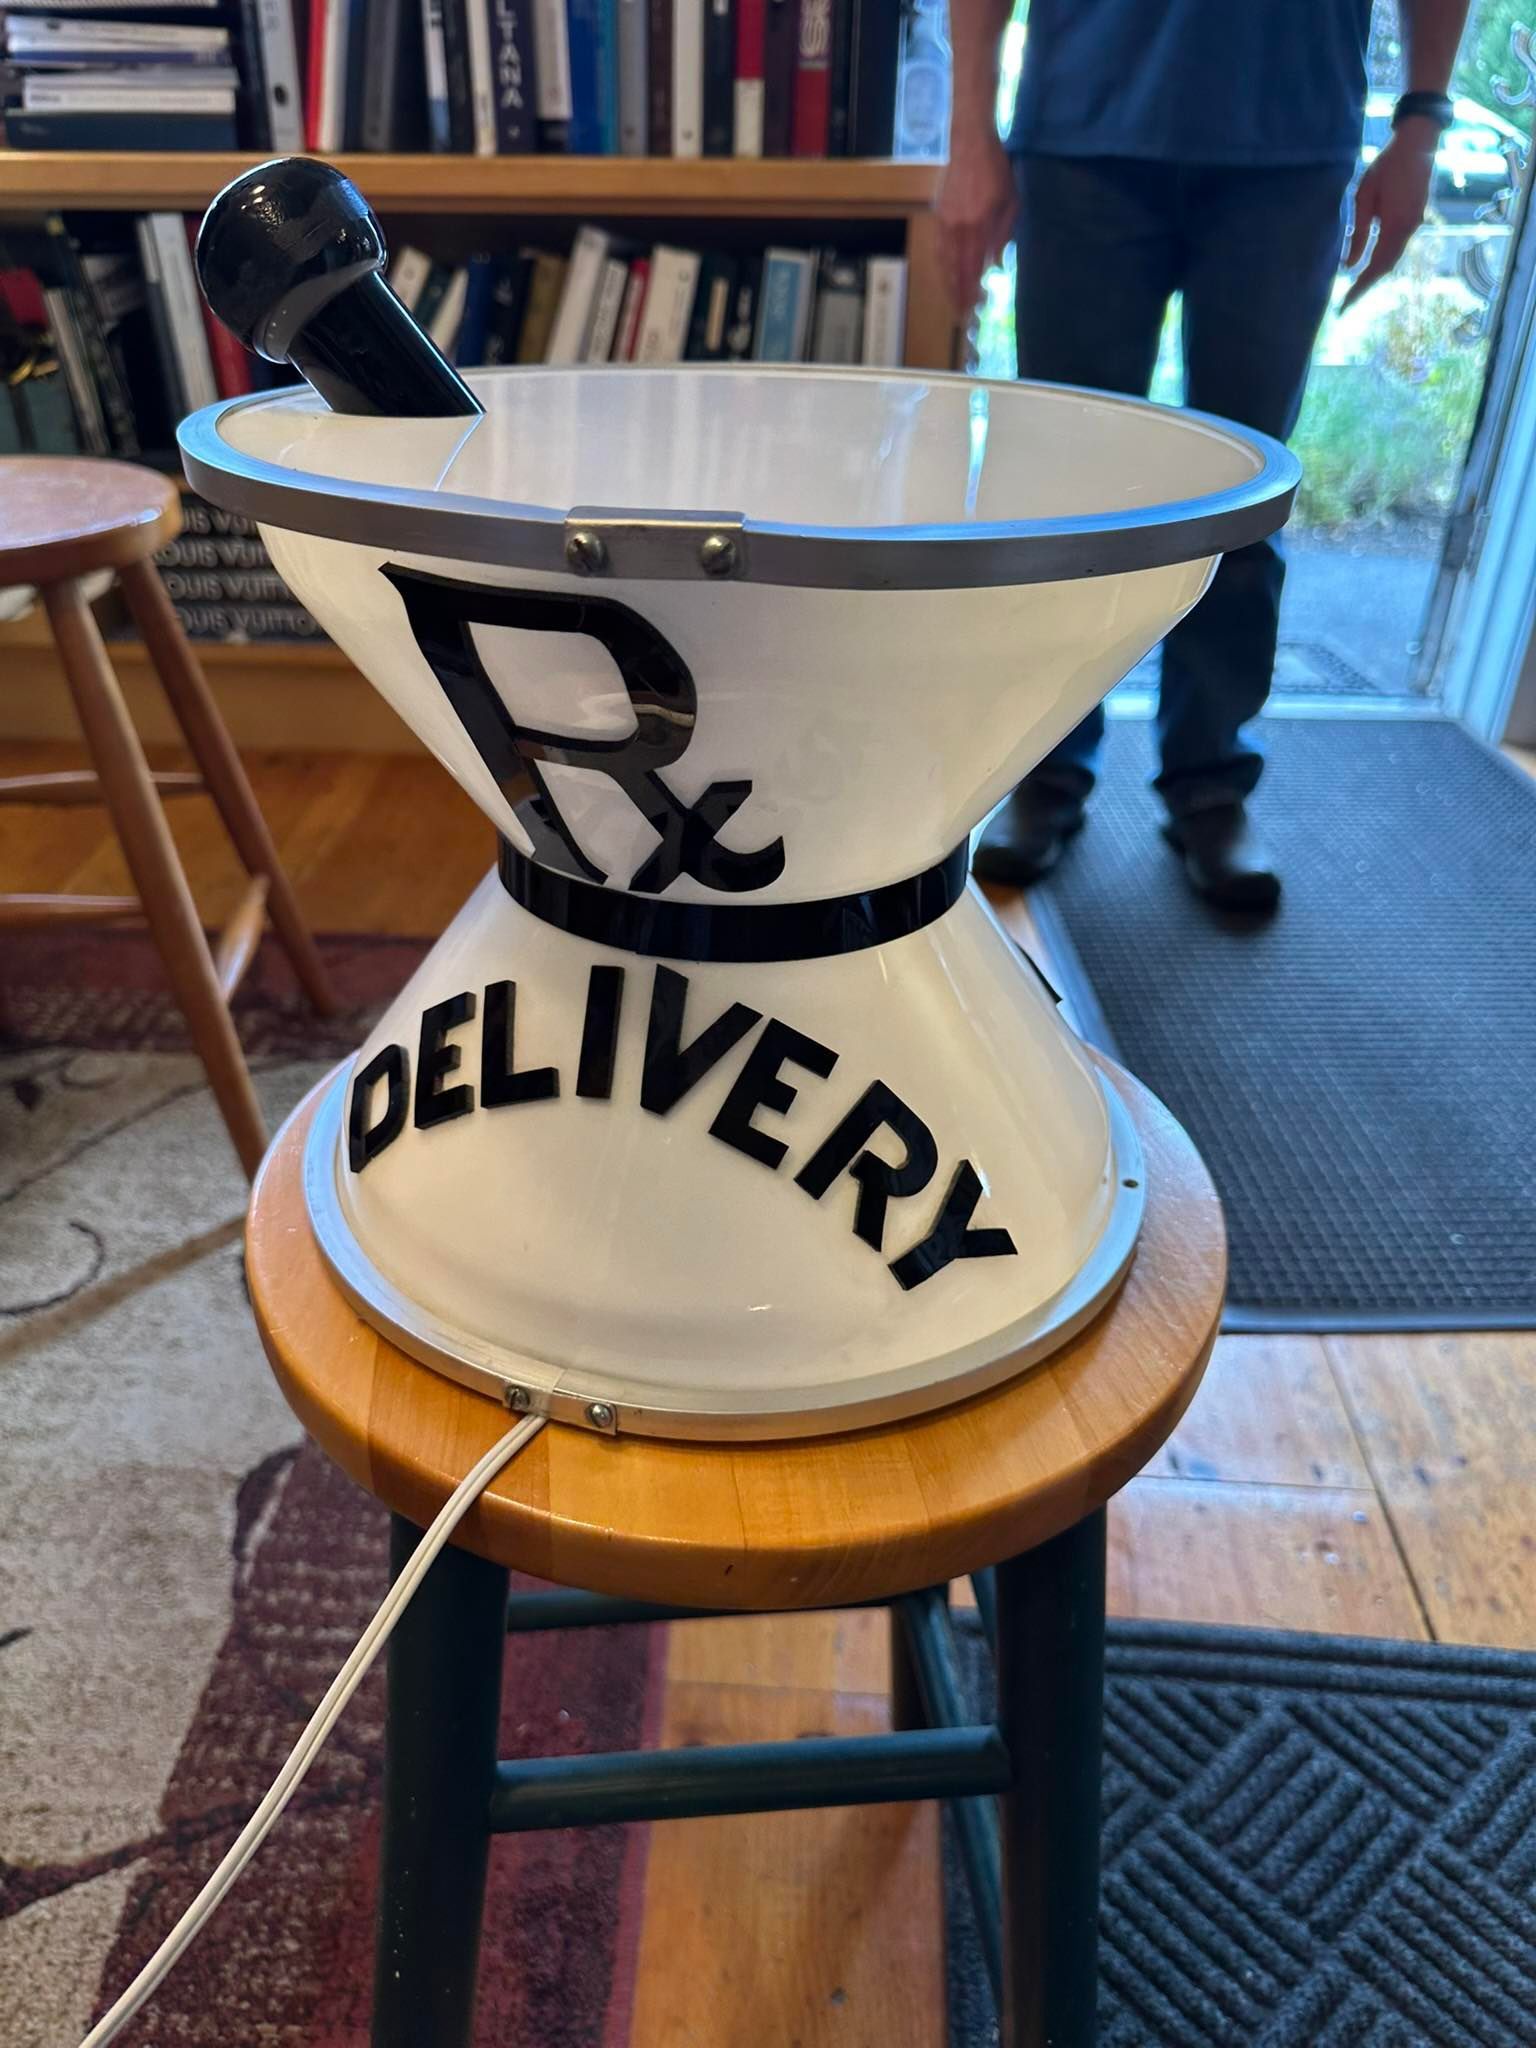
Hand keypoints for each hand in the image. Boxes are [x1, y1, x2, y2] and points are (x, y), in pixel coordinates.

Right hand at [935, 133, 1016, 320]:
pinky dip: (942, 266)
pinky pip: (938, 248)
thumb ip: (1003, 234)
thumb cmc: (996, 170)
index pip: (972, 268)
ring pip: (944, 262)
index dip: (971, 291)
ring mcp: (945, 222)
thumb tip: (994, 265)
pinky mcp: (939, 215)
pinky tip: (946, 275)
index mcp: (978, 225)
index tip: (972, 309)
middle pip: (955, 270)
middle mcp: (958, 228)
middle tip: (961, 316)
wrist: (970, 143)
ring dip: (948, 284)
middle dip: (958, 295)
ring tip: (953, 301)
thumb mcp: (1011, 201)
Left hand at [1342, 122, 1438, 309]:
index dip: (1360, 288)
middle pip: (1386, 267)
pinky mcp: (1416, 218)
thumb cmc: (1387, 166)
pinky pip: (1397, 246)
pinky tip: (1370, 265)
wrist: (1418, 143)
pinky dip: (1383, 260)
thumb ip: (1357, 233)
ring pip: (1393, 258)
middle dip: (1366, 286)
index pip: (1375, 266)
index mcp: (1396, 226)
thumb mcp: (1364, 197)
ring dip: (1375, 274)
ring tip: (1356, 288)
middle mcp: (1409, 229)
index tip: (1344, 305)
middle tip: (1347, 303)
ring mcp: (1416, 224)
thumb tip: (1348, 265)